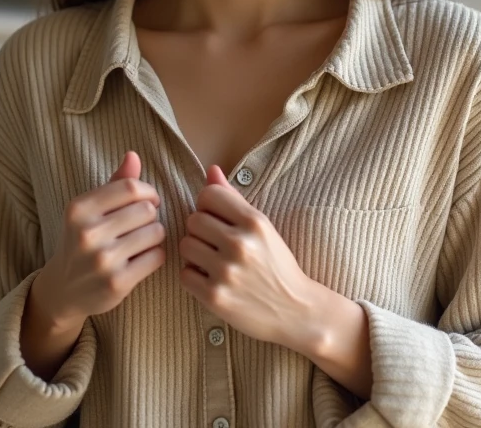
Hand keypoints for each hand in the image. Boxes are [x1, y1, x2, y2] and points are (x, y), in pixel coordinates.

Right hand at [34, 151, 166, 329]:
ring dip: (155, 236)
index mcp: (78, 209)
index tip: (148, 201)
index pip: (131, 187)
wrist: (63, 291)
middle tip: (142, 225)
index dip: (148, 192)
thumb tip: (133, 155)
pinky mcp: (117, 283)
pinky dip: (155, 256)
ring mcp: (102, 260)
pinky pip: (157, 257)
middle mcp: (87, 233)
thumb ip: (114, 183)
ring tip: (141, 242)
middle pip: (146, 210)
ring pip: (156, 232)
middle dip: (151, 216)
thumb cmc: (82, 242)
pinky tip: (141, 260)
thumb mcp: (89, 211)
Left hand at [178, 165, 318, 349]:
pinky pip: (184, 274)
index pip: (208, 195)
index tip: (218, 219)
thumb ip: (234, 199)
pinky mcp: (215, 297)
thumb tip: (211, 170)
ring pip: (185, 245)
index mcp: (254, 222)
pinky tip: (212, 280)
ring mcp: (226, 272)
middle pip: (193, 220)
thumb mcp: (262, 228)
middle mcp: (240, 244)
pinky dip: (194, 277)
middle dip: (201, 231)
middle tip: (217, 244)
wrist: (296, 310)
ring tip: (213, 261)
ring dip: (195, 253)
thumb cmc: (277, 265)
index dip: (209, 206)